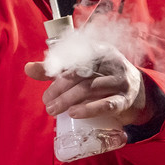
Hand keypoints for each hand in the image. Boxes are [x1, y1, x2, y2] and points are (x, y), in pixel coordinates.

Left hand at [25, 45, 151, 124]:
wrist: (136, 93)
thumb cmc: (102, 78)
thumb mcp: (82, 70)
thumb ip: (55, 69)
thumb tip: (28, 68)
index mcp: (100, 51)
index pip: (76, 55)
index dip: (59, 66)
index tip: (47, 77)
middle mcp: (112, 63)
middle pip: (80, 73)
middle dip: (59, 87)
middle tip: (46, 101)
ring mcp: (120, 81)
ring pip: (90, 88)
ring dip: (68, 100)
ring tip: (52, 110)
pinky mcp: (124, 100)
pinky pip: (107, 104)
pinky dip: (89, 109)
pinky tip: (74, 113)